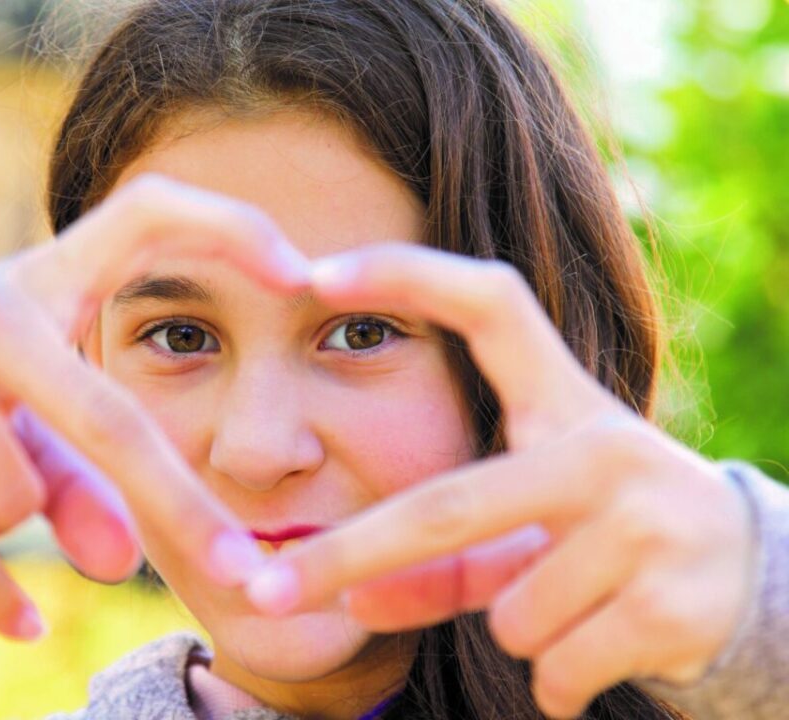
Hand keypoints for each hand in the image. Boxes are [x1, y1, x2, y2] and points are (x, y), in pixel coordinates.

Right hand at [0, 174, 307, 639]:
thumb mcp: (18, 411)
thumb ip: (80, 476)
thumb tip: (121, 562)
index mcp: (40, 277)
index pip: (147, 214)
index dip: (231, 228)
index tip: (302, 273)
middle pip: (111, 419)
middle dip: (181, 509)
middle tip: (246, 575)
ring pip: (19, 496)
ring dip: (17, 522)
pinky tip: (26, 623)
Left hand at [245, 244, 755, 717]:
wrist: (743, 578)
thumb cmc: (604, 532)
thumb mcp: (526, 528)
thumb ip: (442, 559)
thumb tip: (354, 603)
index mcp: (563, 401)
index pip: (487, 304)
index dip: (402, 275)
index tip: (314, 271)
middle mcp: (605, 445)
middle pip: (446, 506)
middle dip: (347, 558)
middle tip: (263, 596)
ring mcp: (647, 521)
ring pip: (508, 615)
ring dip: (519, 632)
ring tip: (578, 605)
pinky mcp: (672, 602)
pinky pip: (554, 667)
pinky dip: (558, 680)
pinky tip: (608, 646)